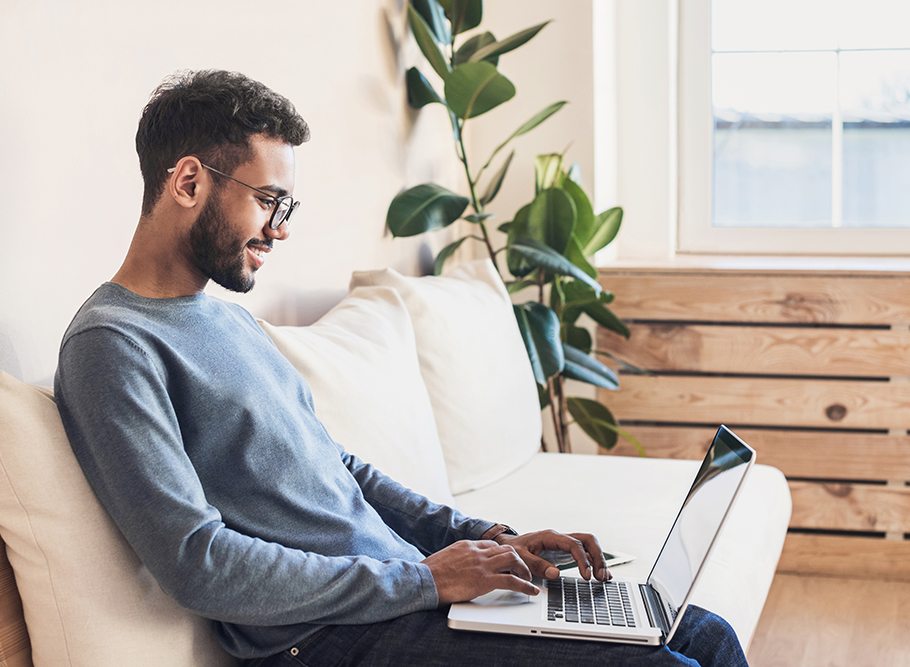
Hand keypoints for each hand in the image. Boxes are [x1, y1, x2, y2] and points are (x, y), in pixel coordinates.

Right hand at [422, 540, 538, 605]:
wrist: (422, 580)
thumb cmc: (428, 574)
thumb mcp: (444, 559)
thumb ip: (456, 560)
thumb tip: (459, 568)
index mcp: (466, 545)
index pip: (492, 545)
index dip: (502, 555)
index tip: (507, 562)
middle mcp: (476, 552)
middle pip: (506, 549)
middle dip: (518, 560)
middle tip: (522, 570)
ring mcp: (481, 565)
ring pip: (513, 560)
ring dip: (524, 570)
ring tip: (528, 579)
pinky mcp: (484, 580)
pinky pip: (512, 581)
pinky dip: (525, 586)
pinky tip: (531, 591)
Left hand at [491, 529, 609, 581]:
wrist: (508, 546)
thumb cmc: (513, 549)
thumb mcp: (520, 557)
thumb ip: (536, 565)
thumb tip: (556, 574)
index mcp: (550, 537)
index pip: (574, 544)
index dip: (582, 559)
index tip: (586, 575)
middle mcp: (560, 538)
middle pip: (587, 540)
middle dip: (597, 557)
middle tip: (600, 576)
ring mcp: (565, 544)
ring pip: (589, 545)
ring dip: (599, 559)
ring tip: (604, 578)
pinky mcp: (566, 552)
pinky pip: (585, 553)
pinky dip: (594, 562)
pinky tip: (601, 574)